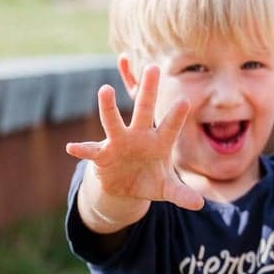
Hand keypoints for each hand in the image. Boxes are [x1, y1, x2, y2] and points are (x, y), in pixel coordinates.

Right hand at [65, 65, 203, 210]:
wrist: (127, 186)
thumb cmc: (151, 180)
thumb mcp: (166, 189)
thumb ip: (181, 194)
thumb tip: (200, 205)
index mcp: (159, 142)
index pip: (170, 127)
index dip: (176, 116)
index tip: (185, 101)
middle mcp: (139, 136)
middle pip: (144, 111)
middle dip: (148, 91)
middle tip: (153, 67)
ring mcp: (119, 143)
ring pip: (113, 122)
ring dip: (109, 108)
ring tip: (104, 90)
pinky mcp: (102, 154)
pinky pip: (91, 151)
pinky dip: (82, 150)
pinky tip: (72, 148)